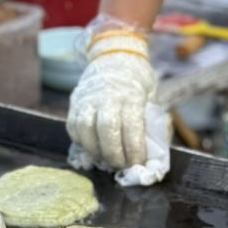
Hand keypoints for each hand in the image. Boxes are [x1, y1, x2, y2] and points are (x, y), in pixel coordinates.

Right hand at [67, 23, 156, 169]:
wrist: (115, 62)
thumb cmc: (137, 89)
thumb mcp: (151, 102)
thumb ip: (152, 127)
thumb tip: (154, 158)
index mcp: (131, 94)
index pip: (131, 125)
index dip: (134, 148)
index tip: (138, 162)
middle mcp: (107, 95)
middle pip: (106, 128)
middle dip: (114, 153)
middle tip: (121, 165)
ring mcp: (87, 98)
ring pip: (85, 128)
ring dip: (95, 150)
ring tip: (105, 159)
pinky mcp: (74, 103)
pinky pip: (73, 127)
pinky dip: (82, 142)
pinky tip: (93, 148)